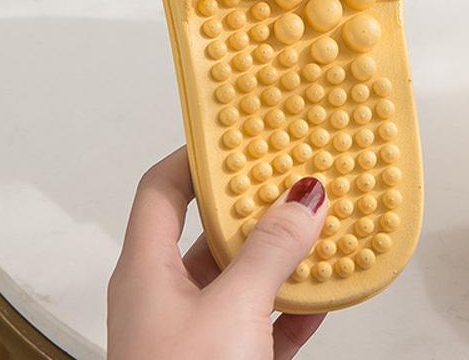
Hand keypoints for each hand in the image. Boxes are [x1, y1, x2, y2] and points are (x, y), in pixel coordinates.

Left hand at [108, 147, 327, 359]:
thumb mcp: (233, 309)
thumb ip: (270, 251)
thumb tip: (303, 200)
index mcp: (147, 273)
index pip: (161, 190)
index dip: (194, 158)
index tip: (236, 136)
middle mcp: (166, 299)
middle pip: (210, 231)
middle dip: (255, 206)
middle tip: (291, 179)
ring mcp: (195, 333)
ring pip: (242, 278)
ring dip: (282, 258)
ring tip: (316, 229)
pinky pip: (263, 321)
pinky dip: (294, 306)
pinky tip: (321, 293)